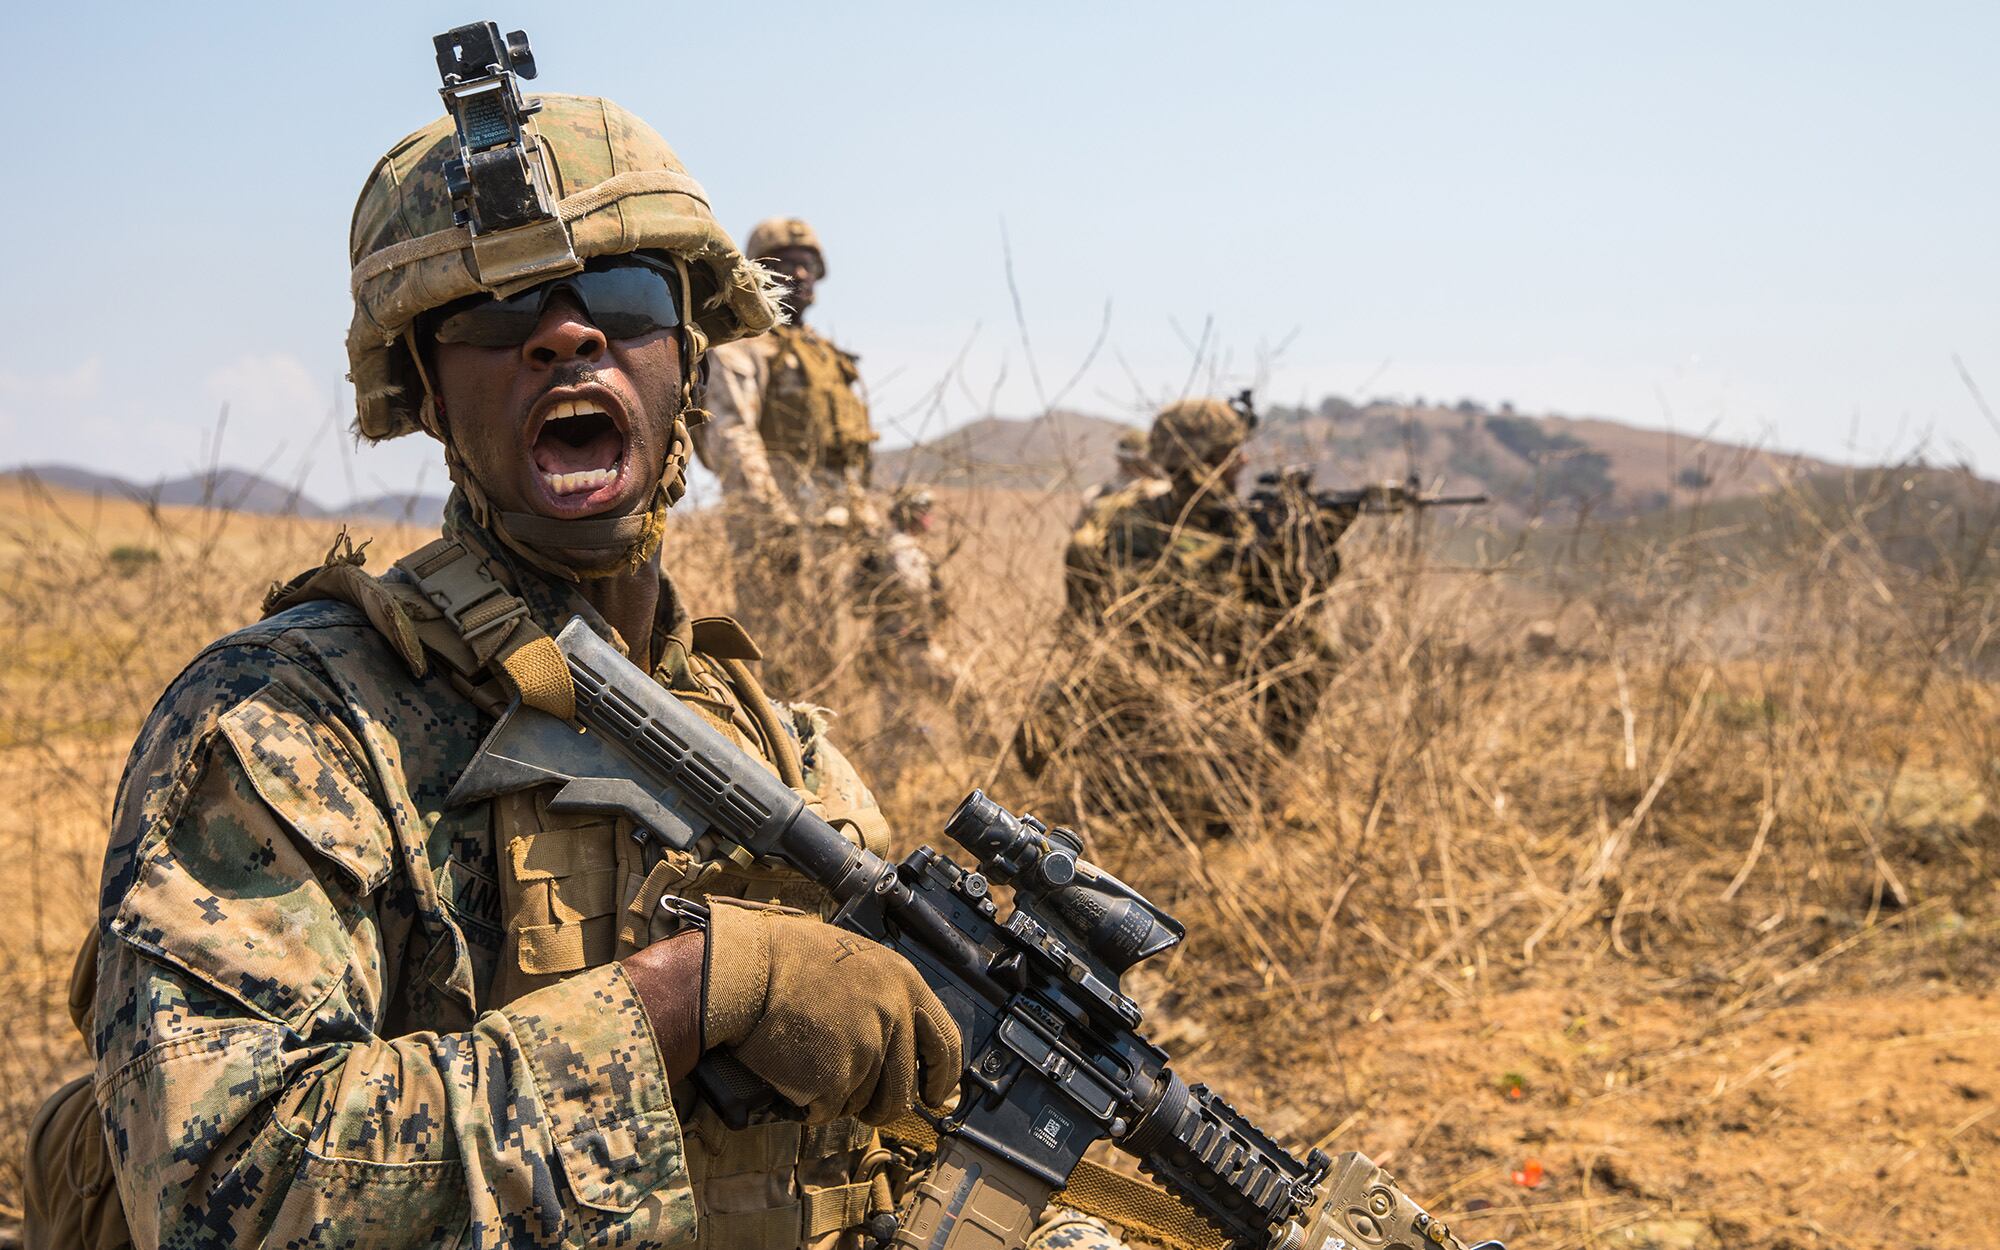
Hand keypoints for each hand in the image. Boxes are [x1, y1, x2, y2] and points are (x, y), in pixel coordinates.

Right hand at [702, 899, 960, 1123]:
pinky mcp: (836, 1077)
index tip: (935, 1095)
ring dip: (839, 1099)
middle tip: (860, 1108)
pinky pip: (828, 1109)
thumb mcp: (858, 964)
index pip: (945, 1043)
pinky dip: (809, 1103)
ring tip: (809, 1067)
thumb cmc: (791, 964)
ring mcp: (866, 1049)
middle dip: (880, 1108)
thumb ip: (887, 1001)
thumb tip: (904, 1045)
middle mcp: (893, 1015)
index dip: (943, 1077)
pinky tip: (792, 1073)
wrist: (746, 970)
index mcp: (904, 984)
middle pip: (901, 1090)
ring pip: (863, 1103)